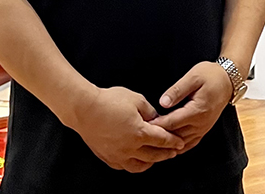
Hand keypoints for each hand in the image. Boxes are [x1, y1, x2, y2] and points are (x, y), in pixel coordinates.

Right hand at [67, 85, 184, 172]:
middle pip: (154, 155)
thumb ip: (149, 111)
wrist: (85, 109)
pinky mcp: (107, 157)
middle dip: (166, 154)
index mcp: (139, 132)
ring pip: (139, 166)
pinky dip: (134, 164)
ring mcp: (118, 155)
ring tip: (156, 157)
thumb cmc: (109, 101)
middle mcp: (130, 147)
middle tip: (174, 152)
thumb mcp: (136, 99)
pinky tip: (136, 159)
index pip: (162, 140)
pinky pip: (124, 166)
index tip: (180, 143)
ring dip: (151, 162)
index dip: (173, 141)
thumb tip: (156, 119)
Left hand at [151, 62, 233, 152]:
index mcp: (197, 110)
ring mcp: (203, 128)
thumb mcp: (193, 77)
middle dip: (159, 136)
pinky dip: (178, 146)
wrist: (228, 80)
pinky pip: (189, 143)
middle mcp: (201, 123)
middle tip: (142, 135)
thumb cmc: (210, 75)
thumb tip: (163, 103)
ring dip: (167, 143)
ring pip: (182, 142)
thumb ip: (177, 91)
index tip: (143, 126)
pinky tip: (168, 146)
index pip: (172, 122)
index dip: (157, 125)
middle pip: (175, 135)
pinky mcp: (204, 129)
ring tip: (151, 142)